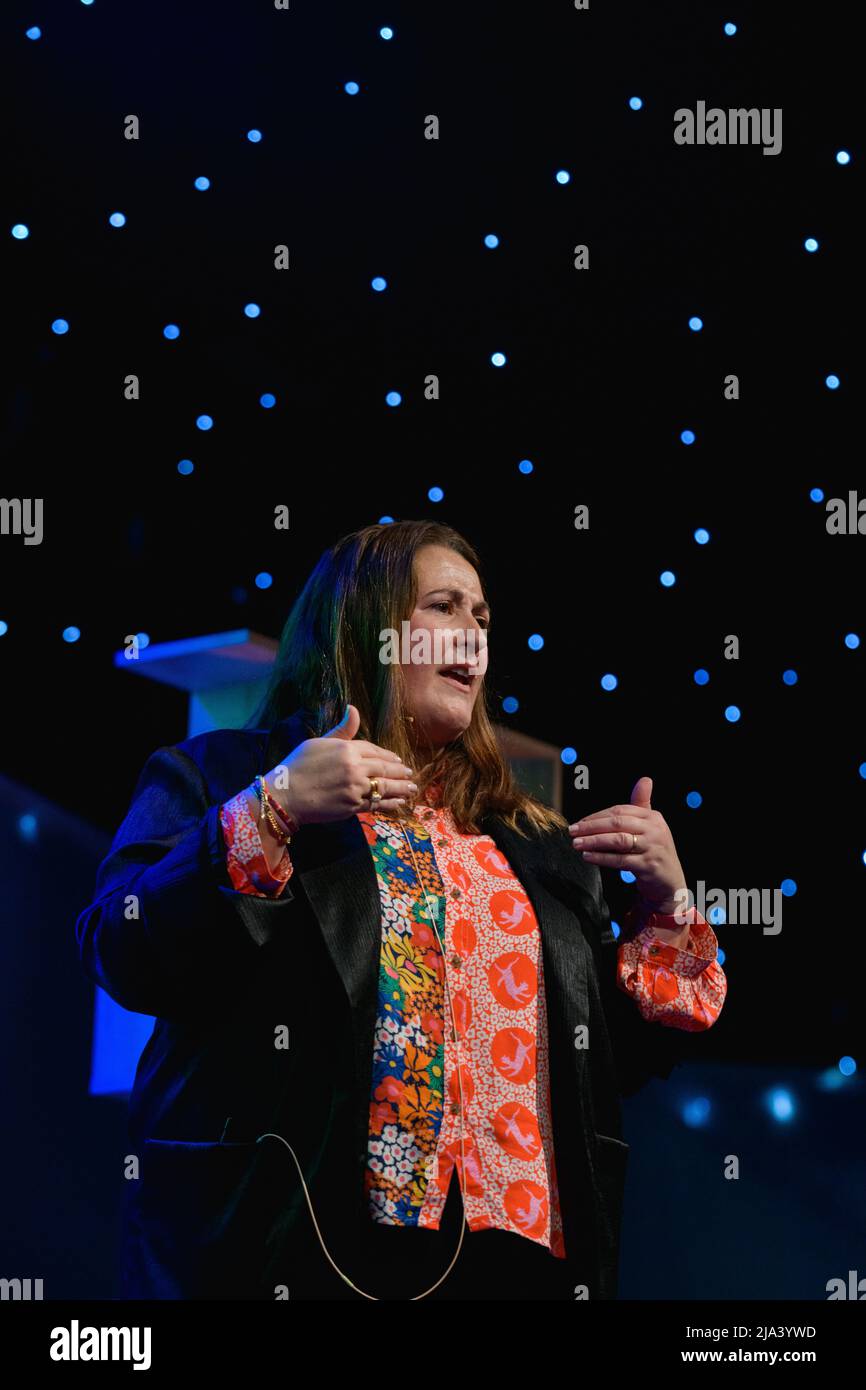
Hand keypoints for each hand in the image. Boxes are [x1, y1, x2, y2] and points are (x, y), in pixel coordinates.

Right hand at [264, 704, 416, 827]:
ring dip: (401, 788)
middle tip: (409, 773)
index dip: (387, 755)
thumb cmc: (298, 766)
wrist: (285, 795)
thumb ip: (341, 729)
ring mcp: (356, 788)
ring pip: (385, 786)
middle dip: (399, 771)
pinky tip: (399, 802)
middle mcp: (354, 767)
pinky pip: (378, 803)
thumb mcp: (318, 742)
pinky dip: (391, 803)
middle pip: (384, 767)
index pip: (373, 750)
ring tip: (412, 788)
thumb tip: (354, 708)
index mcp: (346, 749)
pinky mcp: (354, 806)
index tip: (397, 759)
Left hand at [568, 776, 687, 914]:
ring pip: (618, 841)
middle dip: (592, 826)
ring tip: (577, 843)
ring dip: (594, 841)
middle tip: (573, 831)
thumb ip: (642, 804)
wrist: (670, 882)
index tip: (580, 821)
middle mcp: (655, 830)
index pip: (620, 811)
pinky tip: (588, 856)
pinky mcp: (649, 866)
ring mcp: (653, 848)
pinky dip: (602, 858)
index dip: (597, 815)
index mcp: (653, 817)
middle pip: (617, 823)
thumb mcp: (650, 827)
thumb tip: (645, 779)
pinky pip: (621, 860)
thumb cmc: (654, 851)